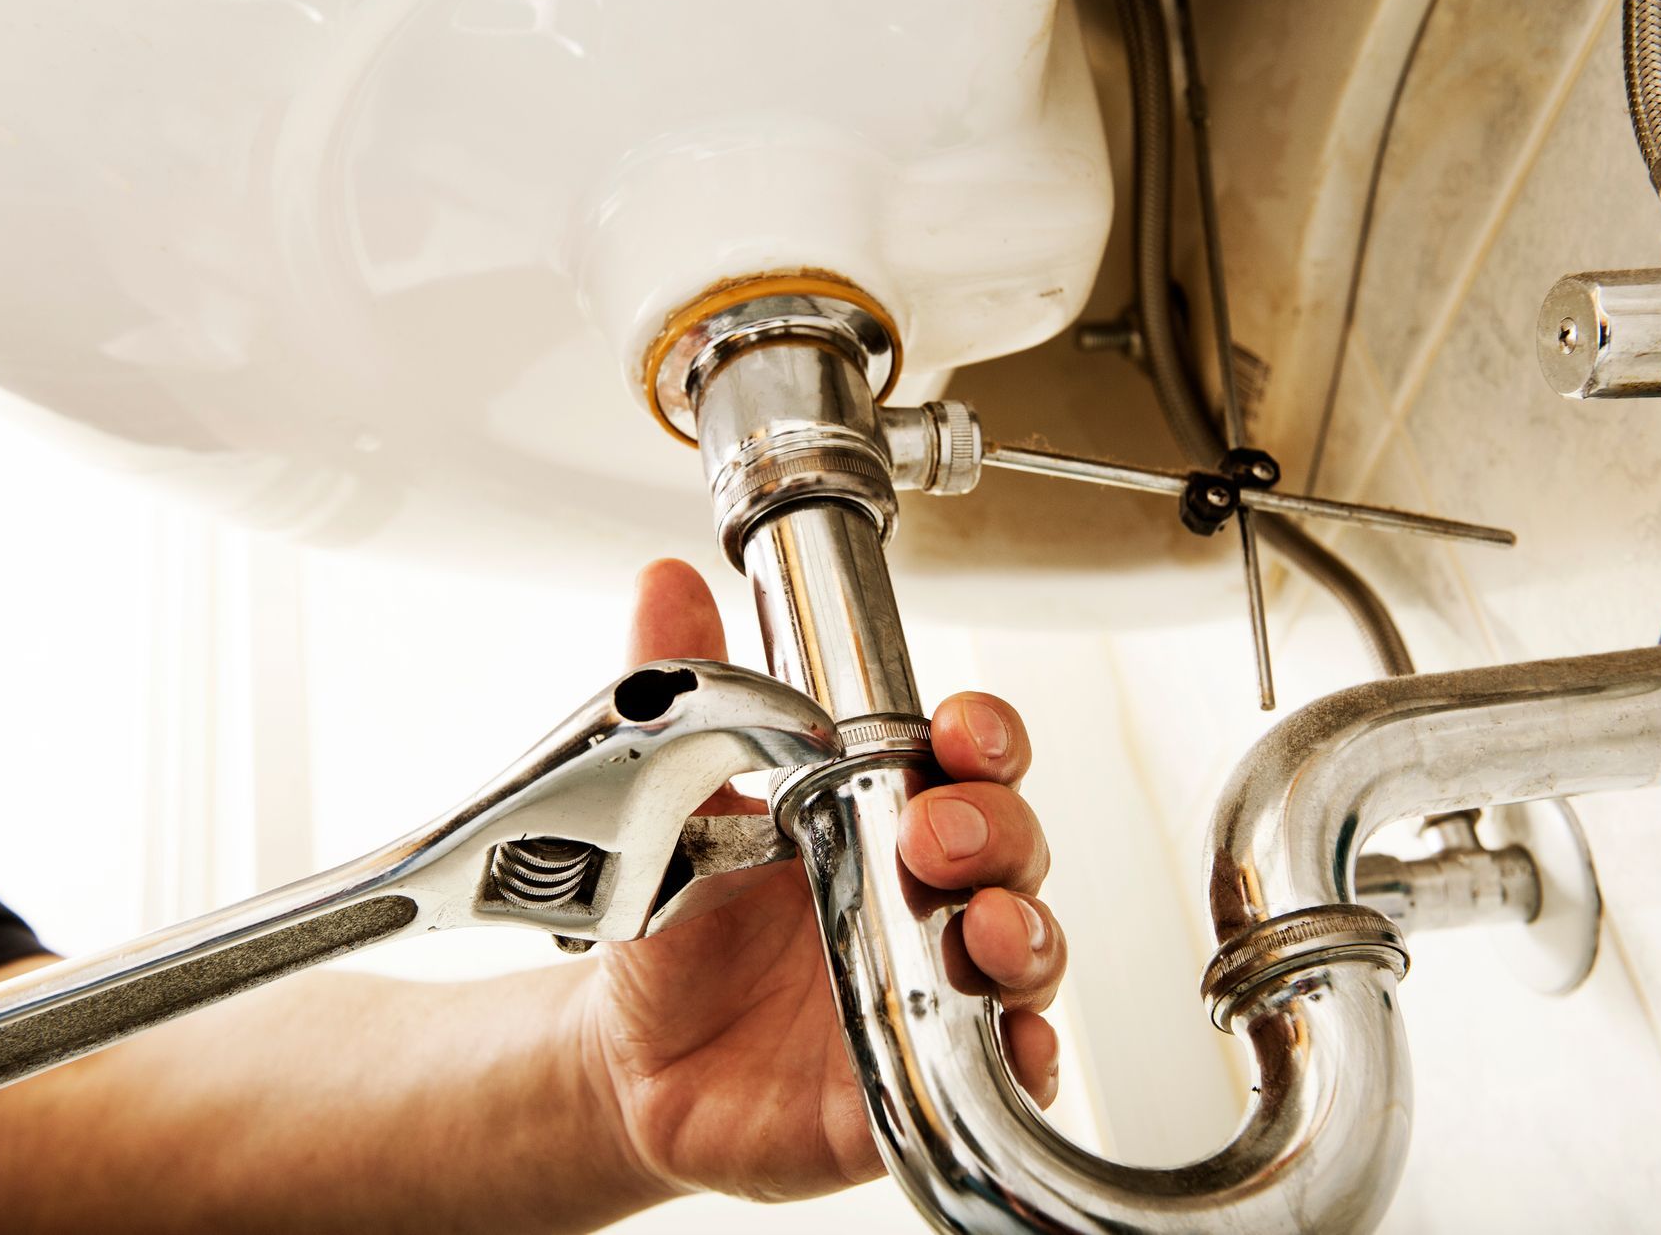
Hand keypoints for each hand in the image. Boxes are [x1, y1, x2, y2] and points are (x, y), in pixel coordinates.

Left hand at [579, 559, 1066, 1202]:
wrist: (632, 1058)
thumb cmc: (680, 931)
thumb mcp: (670, 807)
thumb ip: (684, 698)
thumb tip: (665, 587)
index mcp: (881, 814)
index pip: (970, 759)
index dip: (982, 738)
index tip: (958, 732)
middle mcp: (927, 897)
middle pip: (1013, 843)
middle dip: (993, 827)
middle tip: (933, 833)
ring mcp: (937, 985)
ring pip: (1028, 946)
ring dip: (1023, 931)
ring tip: (980, 929)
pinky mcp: (928, 1073)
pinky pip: (1008, 1068)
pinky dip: (1028, 1055)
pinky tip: (1015, 1042)